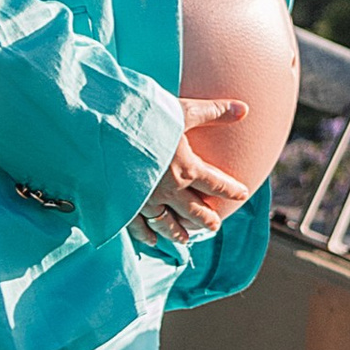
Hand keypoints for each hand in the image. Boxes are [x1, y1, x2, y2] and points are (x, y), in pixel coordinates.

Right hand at [132, 96, 249, 251]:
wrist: (104, 131)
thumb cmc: (146, 117)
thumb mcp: (182, 111)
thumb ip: (214, 112)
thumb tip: (245, 109)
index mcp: (187, 169)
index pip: (217, 184)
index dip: (231, 190)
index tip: (242, 194)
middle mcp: (170, 190)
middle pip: (195, 211)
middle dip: (207, 219)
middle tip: (214, 226)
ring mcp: (146, 200)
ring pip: (168, 223)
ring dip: (179, 232)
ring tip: (186, 240)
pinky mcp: (125, 204)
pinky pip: (138, 226)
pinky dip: (147, 235)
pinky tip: (152, 241)